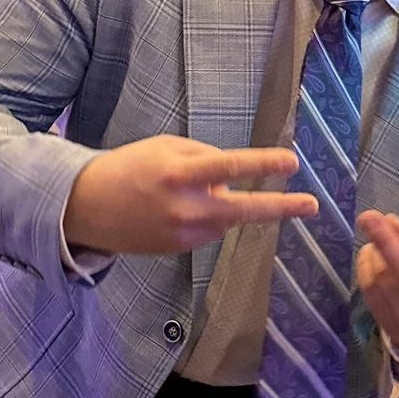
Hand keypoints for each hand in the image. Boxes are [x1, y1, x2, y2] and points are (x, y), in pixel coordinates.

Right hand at [62, 136, 316, 254]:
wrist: (86, 207)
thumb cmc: (130, 168)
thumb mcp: (165, 148)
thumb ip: (204, 158)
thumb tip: (236, 178)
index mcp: (179, 173)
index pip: (231, 166)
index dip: (264, 165)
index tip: (291, 162)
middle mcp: (184, 207)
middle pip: (244, 209)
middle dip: (282, 207)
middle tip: (312, 205)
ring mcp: (183, 233)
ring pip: (227, 217)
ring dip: (223, 203)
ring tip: (184, 192)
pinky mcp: (180, 249)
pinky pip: (209, 229)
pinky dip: (206, 216)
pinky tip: (177, 209)